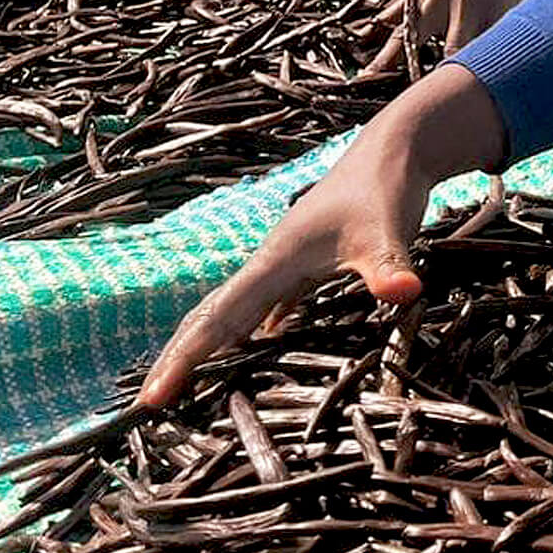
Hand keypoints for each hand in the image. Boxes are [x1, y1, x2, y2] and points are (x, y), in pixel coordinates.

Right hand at [138, 66, 506, 404]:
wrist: (394, 150)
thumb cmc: (385, 189)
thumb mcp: (387, 233)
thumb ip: (389, 268)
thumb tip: (404, 294)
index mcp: (275, 261)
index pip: (218, 318)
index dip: (184, 358)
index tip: (150, 400)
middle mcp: (271, 263)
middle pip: (213, 314)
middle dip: (180, 356)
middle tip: (148, 402)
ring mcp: (288, 262)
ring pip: (236, 309)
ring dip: (210, 343)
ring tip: (186, 382)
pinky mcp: (309, 262)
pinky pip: (267, 303)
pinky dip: (253, 327)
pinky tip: (258, 343)